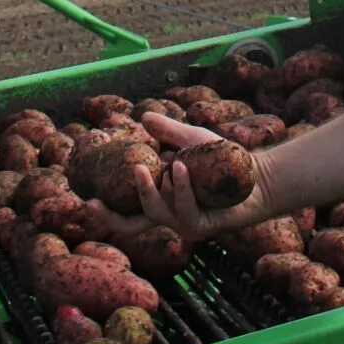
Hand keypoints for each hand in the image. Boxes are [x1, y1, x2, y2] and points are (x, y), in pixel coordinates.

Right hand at [88, 113, 278, 242]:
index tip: (88, 200)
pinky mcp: (202, 226)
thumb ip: (168, 132)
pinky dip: (181, 188)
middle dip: (112, 216)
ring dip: (154, 190)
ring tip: (166, 164)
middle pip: (131, 226)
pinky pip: (185, 209)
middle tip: (97, 199)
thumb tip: (143, 116)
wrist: (255, 174)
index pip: (127, 214)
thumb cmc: (224, 160)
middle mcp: (169, 217)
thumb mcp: (191, 141)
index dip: (105, 213)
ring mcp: (184, 225)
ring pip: (157, 213)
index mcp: (161, 201)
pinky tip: (182, 168)